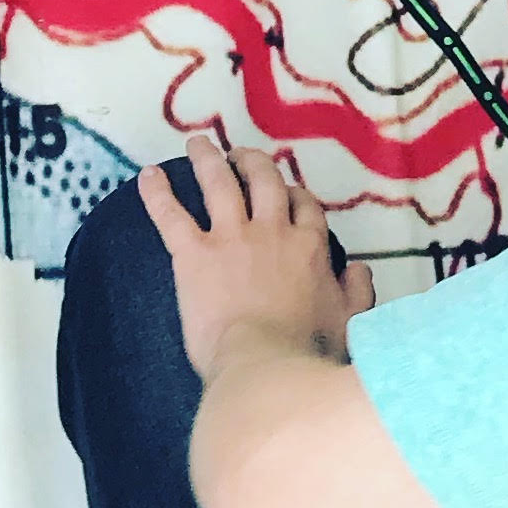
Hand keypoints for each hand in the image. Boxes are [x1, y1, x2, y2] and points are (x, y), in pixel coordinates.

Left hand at [140, 133, 372, 380]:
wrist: (264, 364)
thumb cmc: (307, 350)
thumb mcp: (349, 320)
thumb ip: (357, 290)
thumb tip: (359, 268)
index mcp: (308, 245)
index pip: (304, 205)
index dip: (294, 195)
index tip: (287, 193)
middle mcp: (271, 230)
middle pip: (264, 180)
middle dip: (252, 162)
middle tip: (240, 154)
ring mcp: (231, 237)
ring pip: (219, 184)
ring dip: (208, 160)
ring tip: (198, 143)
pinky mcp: (194, 254)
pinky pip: (172, 215)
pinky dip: (158, 193)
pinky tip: (148, 175)